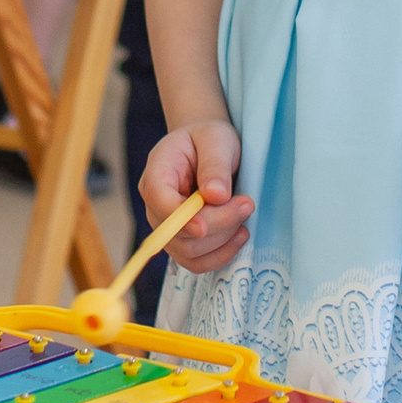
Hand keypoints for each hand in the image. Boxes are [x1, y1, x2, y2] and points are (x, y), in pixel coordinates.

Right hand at [139, 118, 251, 274]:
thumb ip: (215, 165)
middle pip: (177, 233)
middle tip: (246, 203)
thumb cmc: (209, 140)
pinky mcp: (182, 242)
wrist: (209, 150)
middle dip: (217, 224)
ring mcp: (167, 228)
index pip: (159, 201)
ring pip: (189, 252)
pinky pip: (197, 262)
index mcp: (157, 173)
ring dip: (223, 240)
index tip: (205, 226)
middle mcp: (155, 205)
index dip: (180, 219)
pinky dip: (221, 255)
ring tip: (244, 213)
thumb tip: (216, 196)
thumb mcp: (216, 140)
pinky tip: (239, 235)